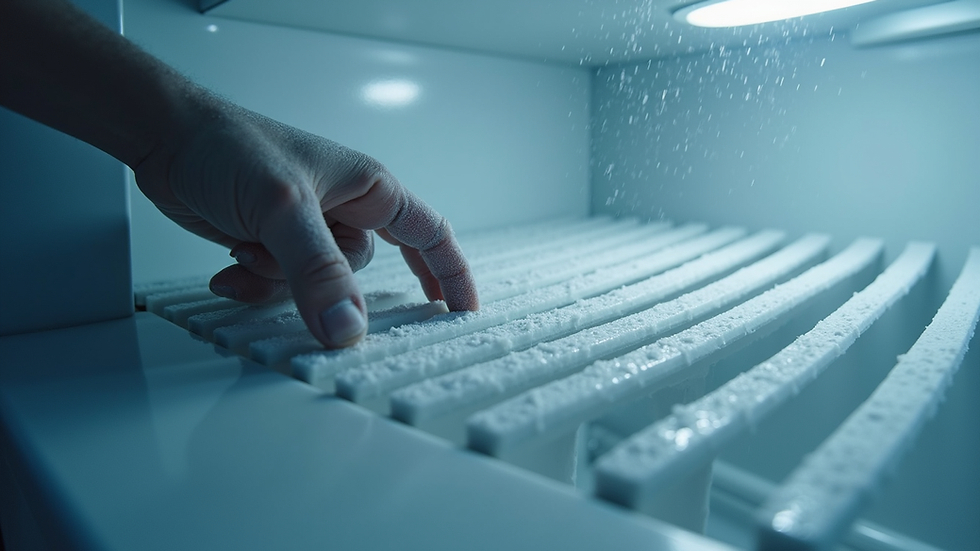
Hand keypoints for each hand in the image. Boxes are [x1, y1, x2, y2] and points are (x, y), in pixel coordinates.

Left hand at [133, 95, 478, 347]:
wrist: (164, 139)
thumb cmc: (231, 147)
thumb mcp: (282, 209)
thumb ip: (317, 271)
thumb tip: (349, 329)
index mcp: (368, 188)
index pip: (430, 235)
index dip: (453, 275)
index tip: (465, 313)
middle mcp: (343, 208)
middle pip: (362, 271)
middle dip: (329, 286)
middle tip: (322, 308)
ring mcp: (307, 228)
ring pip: (316, 284)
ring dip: (278, 279)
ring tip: (247, 248)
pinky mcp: (273, 243)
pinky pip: (280, 285)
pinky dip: (254, 283)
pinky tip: (228, 266)